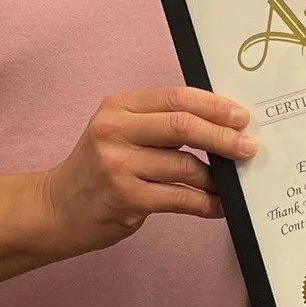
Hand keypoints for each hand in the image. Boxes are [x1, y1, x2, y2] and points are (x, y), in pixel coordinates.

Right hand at [38, 86, 256, 257]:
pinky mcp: (127, 198)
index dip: (214, 105)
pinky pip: (180, 198)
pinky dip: (206, 203)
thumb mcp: (118, 133)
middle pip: (183, 126)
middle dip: (224, 136)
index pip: (175, 97)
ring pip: (185, 166)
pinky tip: (218, 206)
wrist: (56, 209)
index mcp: (118, 108)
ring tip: (234, 183)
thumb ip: (158, 124)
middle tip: (249, 147)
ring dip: (217, 178)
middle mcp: (115, 131)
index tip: (241, 116)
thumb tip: (220, 124)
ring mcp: (119, 166)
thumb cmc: (98, 170)